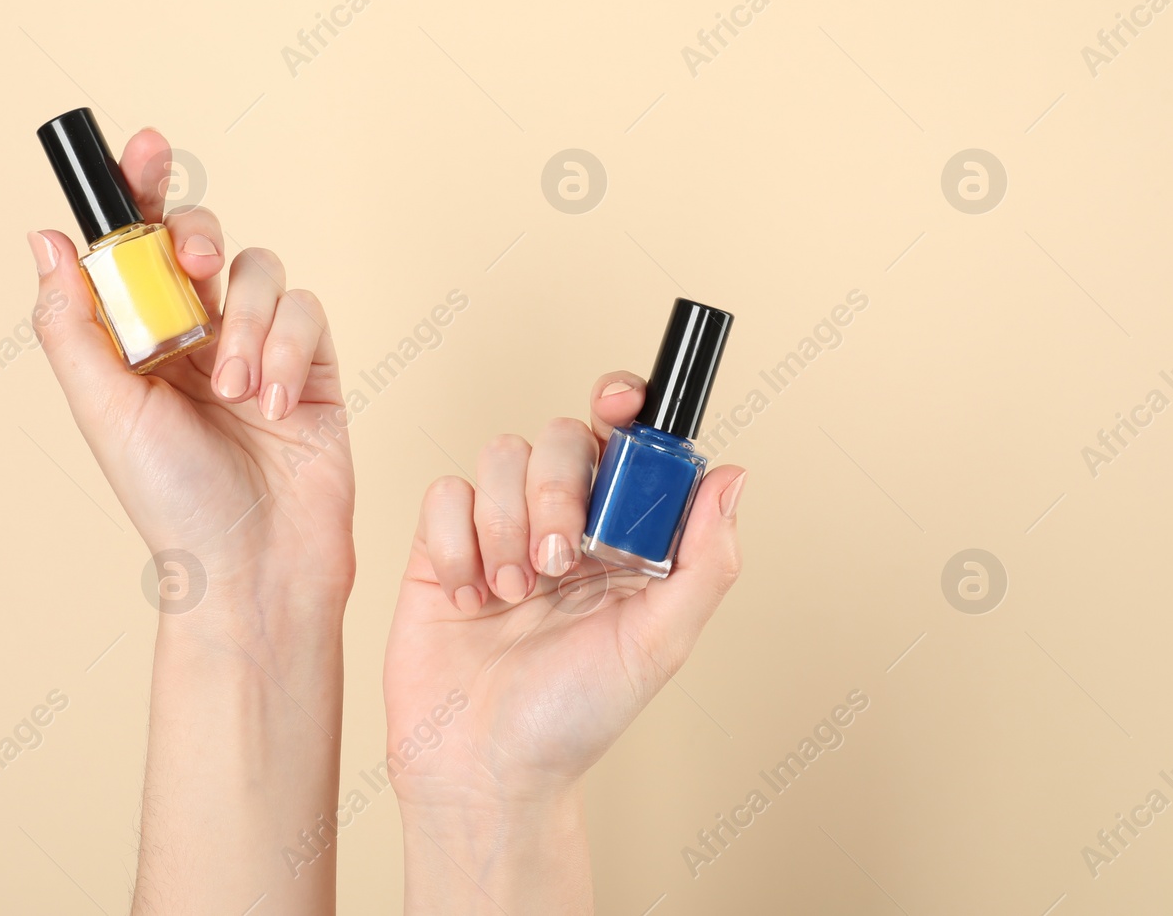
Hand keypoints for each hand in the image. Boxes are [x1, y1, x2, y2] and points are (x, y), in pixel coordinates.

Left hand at [27, 129, 353, 616]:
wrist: (252, 566)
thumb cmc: (170, 501)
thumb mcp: (103, 409)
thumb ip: (71, 323)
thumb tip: (44, 238)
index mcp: (139, 338)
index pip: (137, 243)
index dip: (141, 187)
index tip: (143, 147)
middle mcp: (197, 333)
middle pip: (202, 237)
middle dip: (199, 237)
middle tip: (192, 269)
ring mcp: (258, 345)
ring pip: (260, 269)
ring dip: (245, 322)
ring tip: (234, 390)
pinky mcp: (313, 364)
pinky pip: (307, 310)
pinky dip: (288, 348)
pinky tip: (274, 402)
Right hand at [383, 371, 743, 912]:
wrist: (484, 769)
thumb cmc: (574, 719)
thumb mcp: (659, 643)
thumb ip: (704, 560)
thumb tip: (732, 477)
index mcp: (621, 538)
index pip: (624, 443)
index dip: (622, 405)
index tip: (617, 404)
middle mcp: (561, 524)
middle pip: (559, 437)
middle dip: (557, 491)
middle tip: (559, 560)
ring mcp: (498, 531)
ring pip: (498, 454)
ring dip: (506, 521)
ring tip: (513, 590)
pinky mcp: (440, 548)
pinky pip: (443, 493)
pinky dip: (456, 543)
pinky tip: (471, 597)